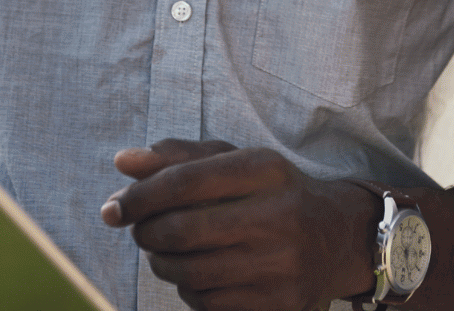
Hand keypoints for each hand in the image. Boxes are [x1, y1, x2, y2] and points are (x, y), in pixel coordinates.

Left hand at [101, 139, 378, 310]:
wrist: (340, 239)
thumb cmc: (273, 194)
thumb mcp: (237, 163)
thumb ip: (179, 158)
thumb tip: (122, 160)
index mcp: (265, 169)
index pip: (185, 180)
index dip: (139, 197)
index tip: (114, 208)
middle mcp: (278, 215)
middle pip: (181, 230)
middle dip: (146, 233)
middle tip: (140, 231)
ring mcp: (281, 265)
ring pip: (189, 272)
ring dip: (162, 264)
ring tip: (167, 252)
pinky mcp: (279, 304)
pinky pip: (207, 303)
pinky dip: (189, 291)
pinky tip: (197, 276)